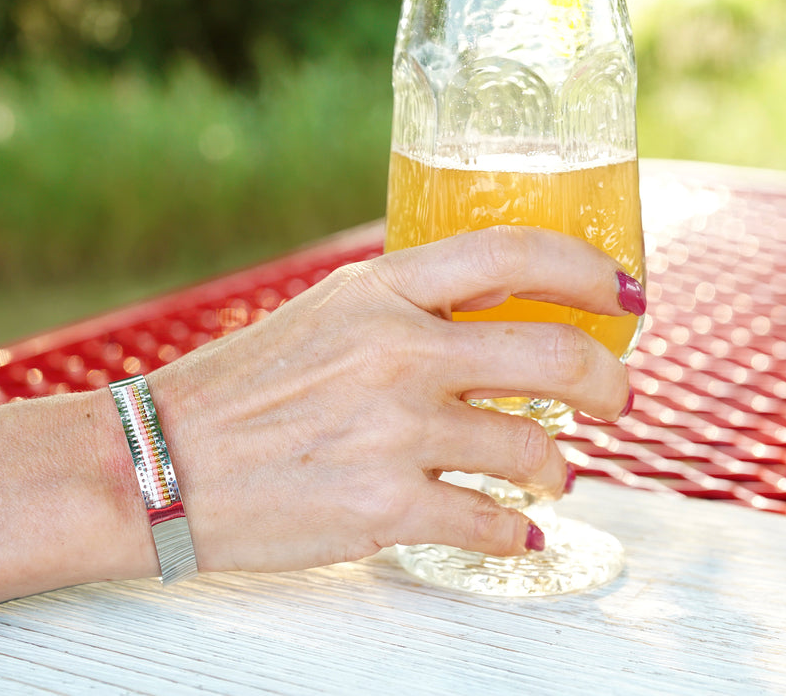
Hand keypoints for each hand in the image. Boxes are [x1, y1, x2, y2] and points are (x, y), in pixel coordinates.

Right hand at [149, 225, 638, 573]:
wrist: (160, 464)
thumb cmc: (239, 391)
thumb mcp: (325, 316)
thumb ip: (406, 309)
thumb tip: (496, 320)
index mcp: (380, 291)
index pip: (511, 253)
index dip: (588, 269)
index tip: (625, 292)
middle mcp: (398, 352)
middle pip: (554, 356)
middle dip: (609, 384)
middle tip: (616, 400)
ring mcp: (395, 432)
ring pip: (534, 453)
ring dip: (556, 471)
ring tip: (547, 478)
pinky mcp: (387, 508)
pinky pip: (493, 523)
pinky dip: (517, 532)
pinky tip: (514, 531)